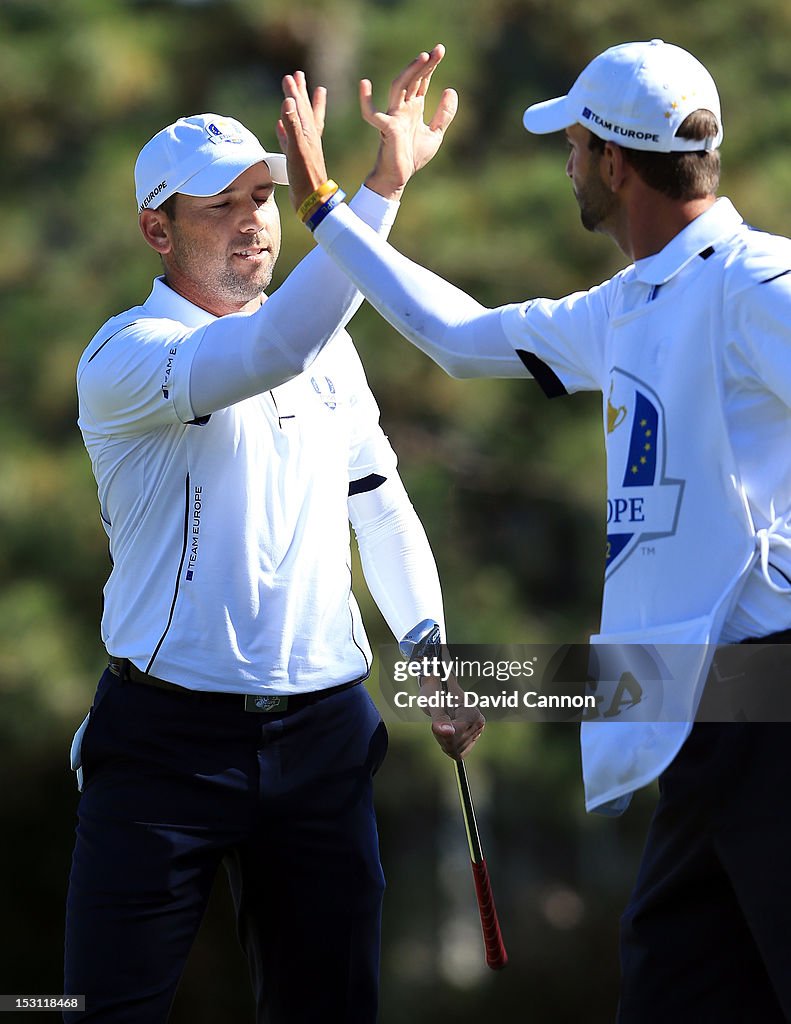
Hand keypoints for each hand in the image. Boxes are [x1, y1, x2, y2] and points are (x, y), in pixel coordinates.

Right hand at [277, 71, 328, 211]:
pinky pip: (289, 140)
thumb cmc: (306, 176)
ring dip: (295, 109)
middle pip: (304, 110)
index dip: (296, 92)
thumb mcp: (298, 148)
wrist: (312, 201)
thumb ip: (293, 125)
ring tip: (293, 97)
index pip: (301, 107)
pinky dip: (284, 131)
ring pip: (298, 123)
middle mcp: (308, 139)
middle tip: (298, 75)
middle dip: (300, 93)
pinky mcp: (297, 160)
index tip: (291, 76)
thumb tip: (289, 101)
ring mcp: (303, 149)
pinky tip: (279, 126)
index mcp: (309, 134)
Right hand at [361, 43, 457, 200]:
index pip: (422, 81)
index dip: (430, 66)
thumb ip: (444, 114)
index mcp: (414, 107)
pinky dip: (366, 101)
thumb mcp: (435, 134)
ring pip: (399, 87)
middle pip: (414, 79)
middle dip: (425, 64)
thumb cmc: (413, 156)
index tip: (440, 50)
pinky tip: (364, 84)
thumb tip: (450, 89)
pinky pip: (372, 114)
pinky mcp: (386, 128)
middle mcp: (403, 107)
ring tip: (423, 57)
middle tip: (438, 50)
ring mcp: (393, 116)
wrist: (399, 178)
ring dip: (410, 72)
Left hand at [420, 673, 484, 759]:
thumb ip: (440, 719)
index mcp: (471, 713)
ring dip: (444, 741)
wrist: (439, 686)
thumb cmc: (435, 692)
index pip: (455, 736)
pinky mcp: (473, 736)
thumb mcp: (434, 704)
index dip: (440, 733)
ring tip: (442, 724)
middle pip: (456, 746)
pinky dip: (449, 746)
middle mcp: (478, 722)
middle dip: (441, 737)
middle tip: (438, 721)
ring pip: (456, 751)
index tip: (435, 721)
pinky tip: (446, 733)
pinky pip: (460, 752)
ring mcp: (477, 731)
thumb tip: (447, 732)